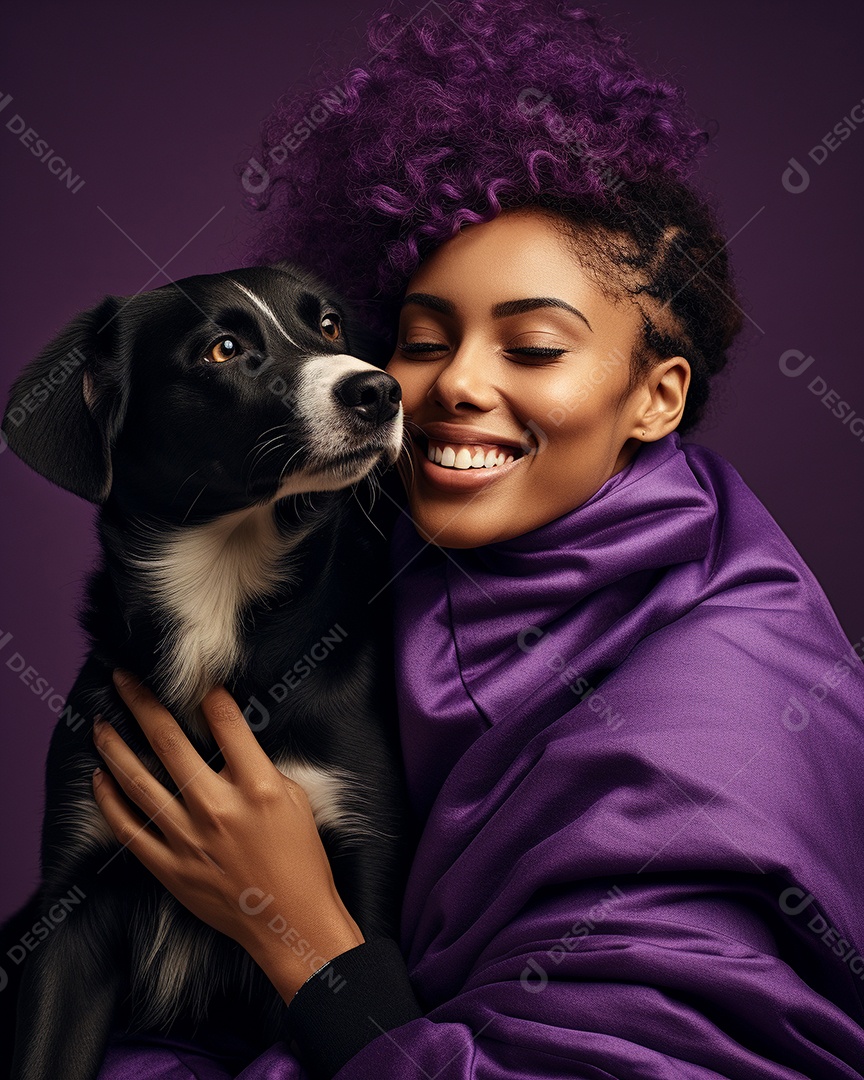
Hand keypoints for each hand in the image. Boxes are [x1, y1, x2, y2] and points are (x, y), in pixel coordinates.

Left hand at [91, 669, 364, 999]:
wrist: (290, 921)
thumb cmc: (300, 859)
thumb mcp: (294, 798)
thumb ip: (259, 765)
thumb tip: (228, 738)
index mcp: (256, 785)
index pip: (224, 721)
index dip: (206, 691)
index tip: (191, 676)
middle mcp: (218, 807)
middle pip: (169, 742)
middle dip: (142, 703)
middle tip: (123, 679)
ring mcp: (189, 839)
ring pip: (138, 782)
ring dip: (115, 747)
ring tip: (100, 724)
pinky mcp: (171, 868)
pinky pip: (129, 829)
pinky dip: (110, 801)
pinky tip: (100, 779)